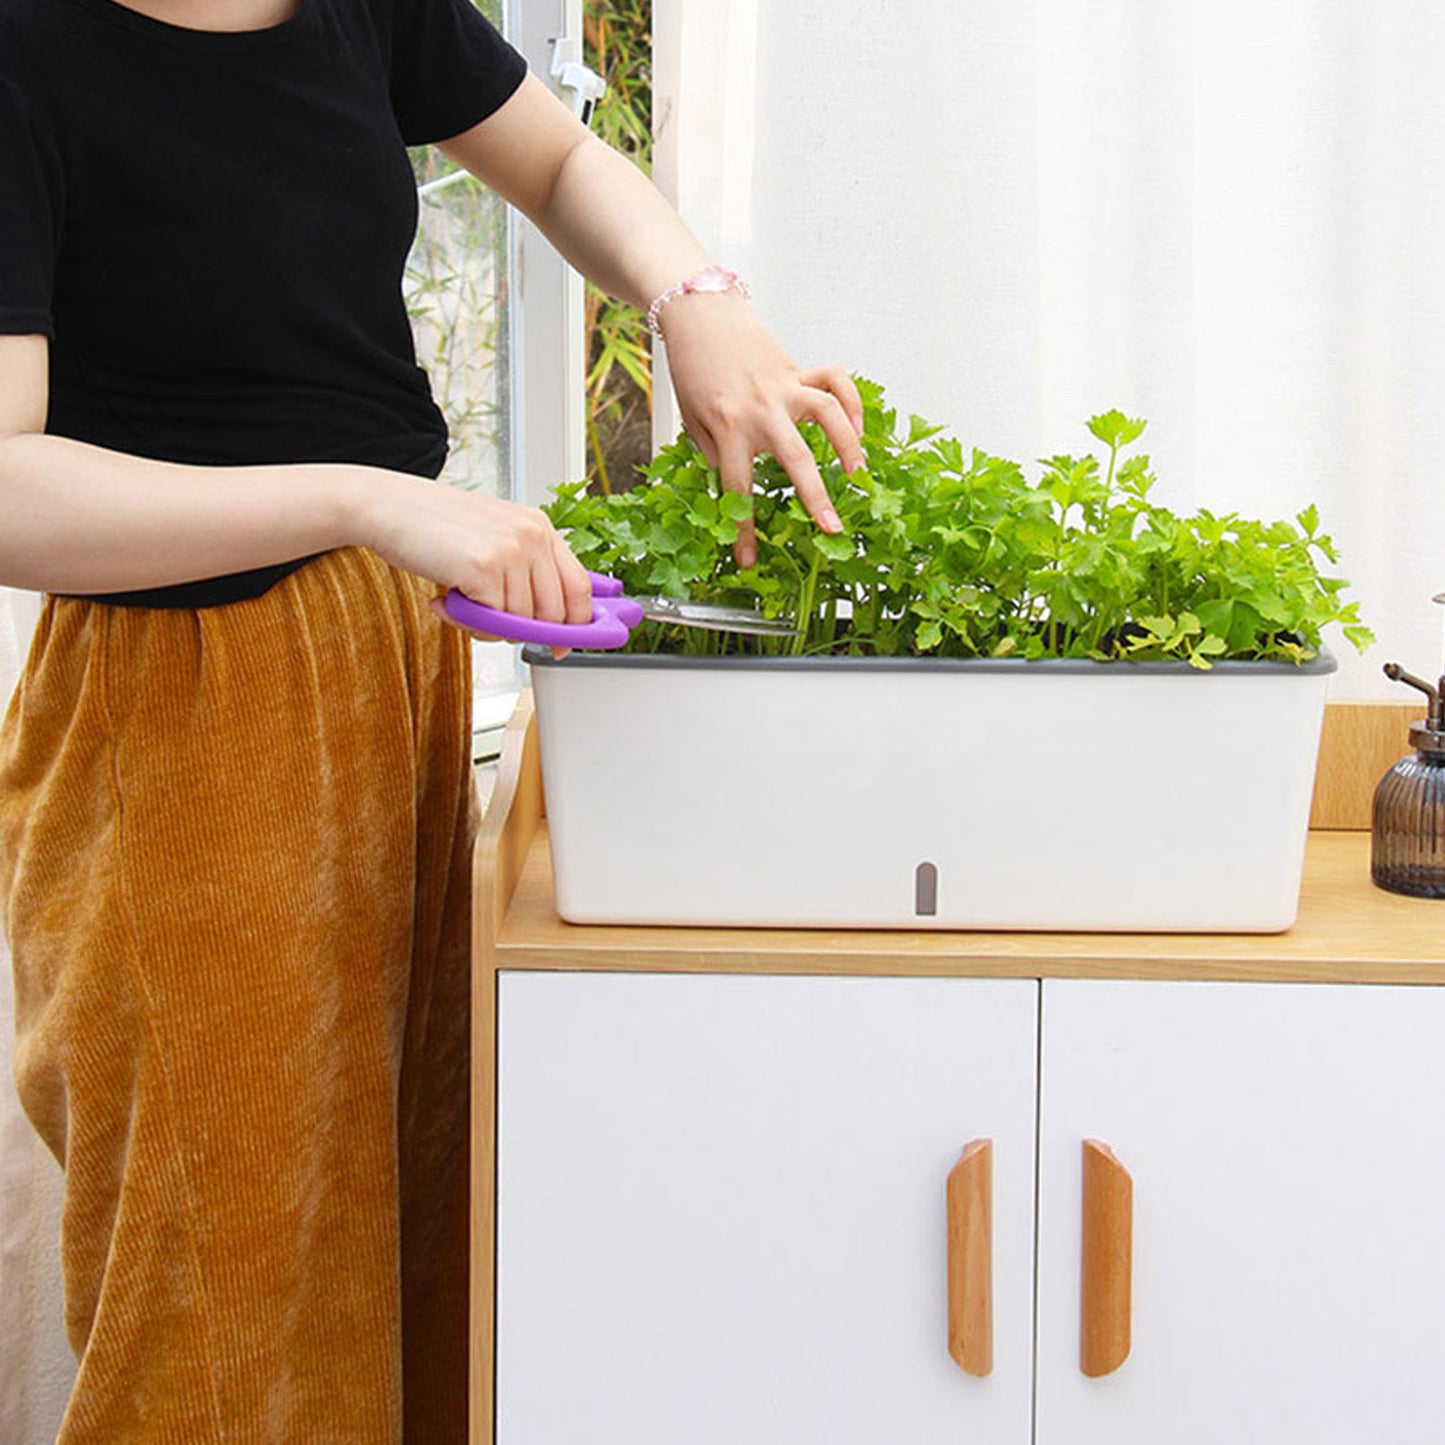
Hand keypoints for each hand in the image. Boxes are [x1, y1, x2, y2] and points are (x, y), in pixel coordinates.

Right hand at [356, 472, 592, 643]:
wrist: (387, 507)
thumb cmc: (434, 526)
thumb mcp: (493, 536)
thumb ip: (523, 568)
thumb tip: (548, 620)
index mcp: (539, 526)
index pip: (579, 587)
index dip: (575, 625)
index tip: (562, 646)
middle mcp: (532, 536)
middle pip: (554, 613)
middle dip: (523, 631)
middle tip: (488, 622)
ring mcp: (511, 551)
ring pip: (520, 622)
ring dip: (488, 627)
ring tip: (460, 603)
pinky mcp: (485, 568)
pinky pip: (493, 622)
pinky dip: (467, 623)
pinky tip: (446, 601)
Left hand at [657, 290, 864, 566]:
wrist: (698, 316)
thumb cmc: (693, 371)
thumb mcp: (694, 421)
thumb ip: (719, 454)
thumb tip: (742, 488)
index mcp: (728, 427)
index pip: (738, 488)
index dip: (743, 529)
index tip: (749, 560)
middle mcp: (761, 408)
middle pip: (795, 458)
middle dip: (816, 498)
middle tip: (834, 529)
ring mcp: (784, 386)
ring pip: (828, 413)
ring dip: (849, 445)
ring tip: (860, 476)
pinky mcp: (797, 369)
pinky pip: (834, 381)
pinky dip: (851, 403)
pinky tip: (857, 430)